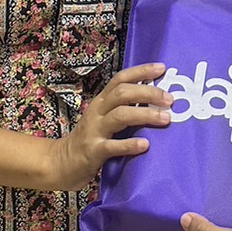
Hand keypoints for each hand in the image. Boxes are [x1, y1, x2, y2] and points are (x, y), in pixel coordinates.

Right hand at [46, 62, 172, 190]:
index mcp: (101, 101)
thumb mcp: (103, 118)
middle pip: (122, 93)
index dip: (141, 71)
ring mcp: (94, 130)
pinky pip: (113, 146)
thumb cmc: (90, 139)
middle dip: (148, 93)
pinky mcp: (93, 151)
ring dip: (145, 115)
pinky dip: (129, 144)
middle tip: (169, 99)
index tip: (162, 68)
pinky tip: (145, 145)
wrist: (62, 162)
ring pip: (120, 115)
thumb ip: (123, 108)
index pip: (120, 79)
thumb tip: (155, 101)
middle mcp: (97, 111)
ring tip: (165, 119)